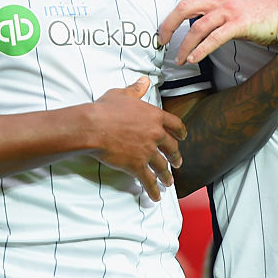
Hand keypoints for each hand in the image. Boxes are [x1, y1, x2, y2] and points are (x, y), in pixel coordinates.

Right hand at [89, 77, 187, 200]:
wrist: (94, 127)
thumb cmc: (106, 109)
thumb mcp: (122, 94)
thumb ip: (136, 89)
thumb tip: (144, 80)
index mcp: (154, 116)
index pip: (175, 124)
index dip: (181, 132)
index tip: (183, 137)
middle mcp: (155, 134)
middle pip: (171, 148)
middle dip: (176, 157)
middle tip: (178, 162)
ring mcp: (147, 151)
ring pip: (162, 166)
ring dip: (167, 176)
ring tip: (169, 182)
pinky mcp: (137, 165)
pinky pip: (148, 180)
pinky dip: (153, 190)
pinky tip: (156, 197)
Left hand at [158, 0, 277, 63]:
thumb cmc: (257, 13)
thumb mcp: (231, 6)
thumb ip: (214, 12)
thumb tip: (195, 26)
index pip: (185, 4)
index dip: (170, 19)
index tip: (164, 33)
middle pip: (184, 9)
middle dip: (169, 26)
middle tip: (162, 42)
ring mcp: (229, 11)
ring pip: (198, 27)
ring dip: (185, 45)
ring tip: (179, 59)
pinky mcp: (239, 24)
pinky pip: (215, 38)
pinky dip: (201, 49)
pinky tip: (193, 59)